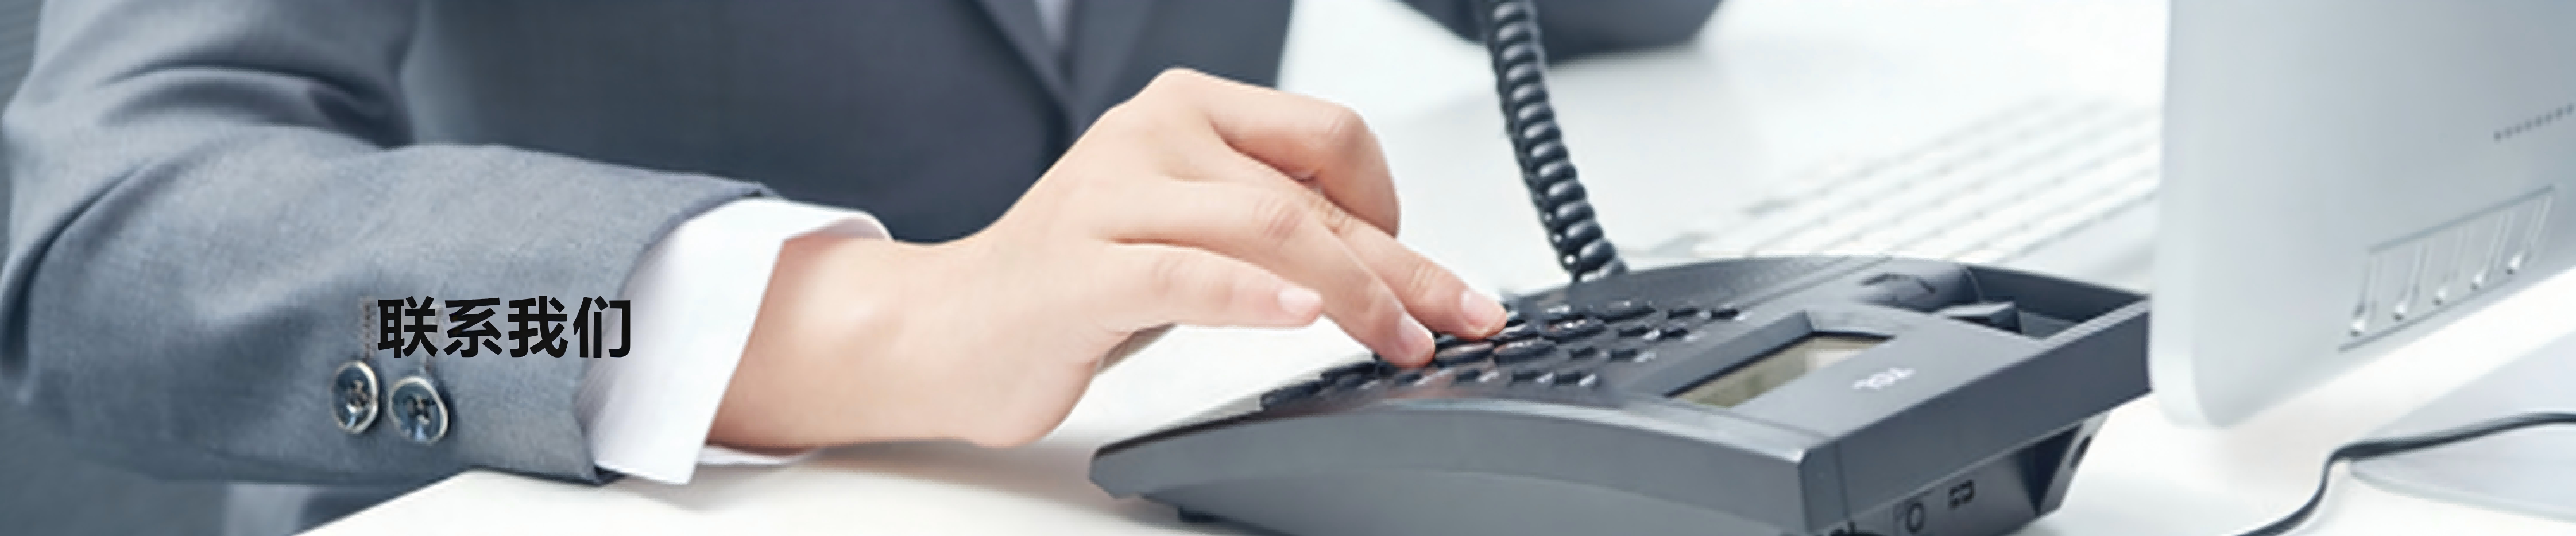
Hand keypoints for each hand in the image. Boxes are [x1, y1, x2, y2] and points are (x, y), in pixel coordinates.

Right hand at [709, 69, 1508, 448]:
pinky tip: (1301, 319)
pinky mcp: (1077, 271)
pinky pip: (1184, 276)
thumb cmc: (1077, 281)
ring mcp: (1109, 198)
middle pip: (1311, 193)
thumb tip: (1398, 264)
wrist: (948, 328)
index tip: (1427, 276)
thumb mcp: (1192, 235)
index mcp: (1186, 107)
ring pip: (1266, 230)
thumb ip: (1274, 228)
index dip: (1395, 204)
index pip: (1329, 137)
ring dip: (1355, 293)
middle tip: (1458, 320)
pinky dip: (1253, 299)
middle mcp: (1151, 135)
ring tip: (1401, 341)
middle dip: (1402, 267)